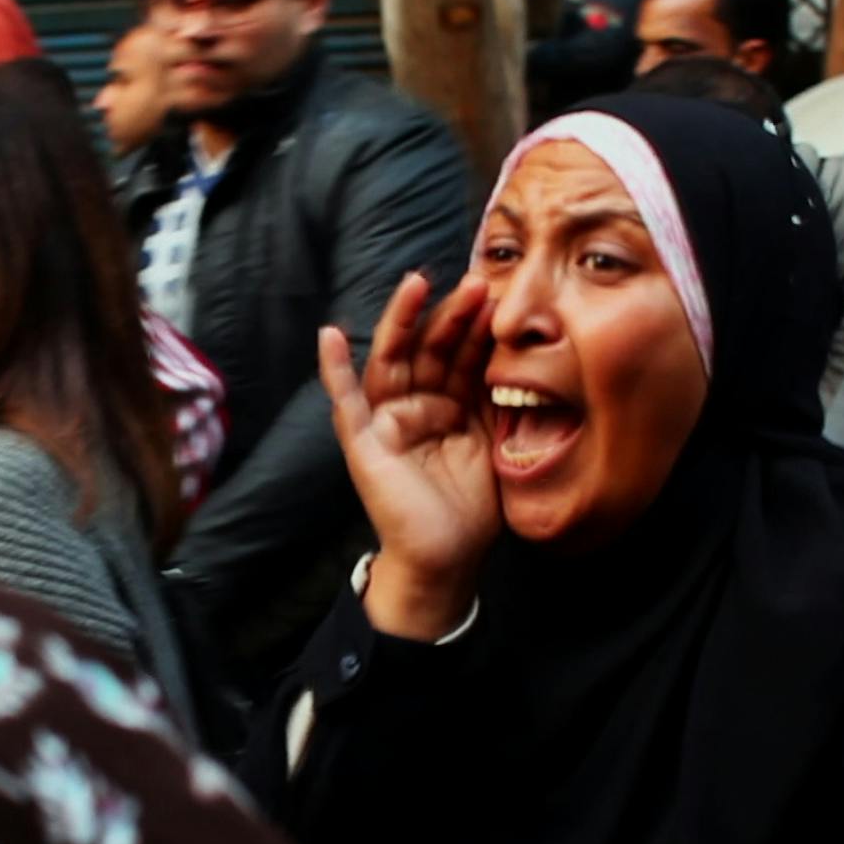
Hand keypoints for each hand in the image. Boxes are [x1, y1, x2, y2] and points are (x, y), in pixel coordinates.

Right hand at [321, 272, 497, 639]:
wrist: (447, 559)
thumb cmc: (469, 508)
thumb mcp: (491, 442)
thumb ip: (492, 401)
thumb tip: (515, 353)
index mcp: (445, 406)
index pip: (460, 357)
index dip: (476, 329)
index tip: (498, 296)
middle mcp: (412, 407)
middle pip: (429, 351)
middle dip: (450, 316)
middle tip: (474, 283)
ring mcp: (384, 422)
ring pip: (393, 362)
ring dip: (403, 322)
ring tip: (416, 284)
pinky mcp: (362, 443)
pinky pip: (345, 402)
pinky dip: (334, 369)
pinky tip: (328, 336)